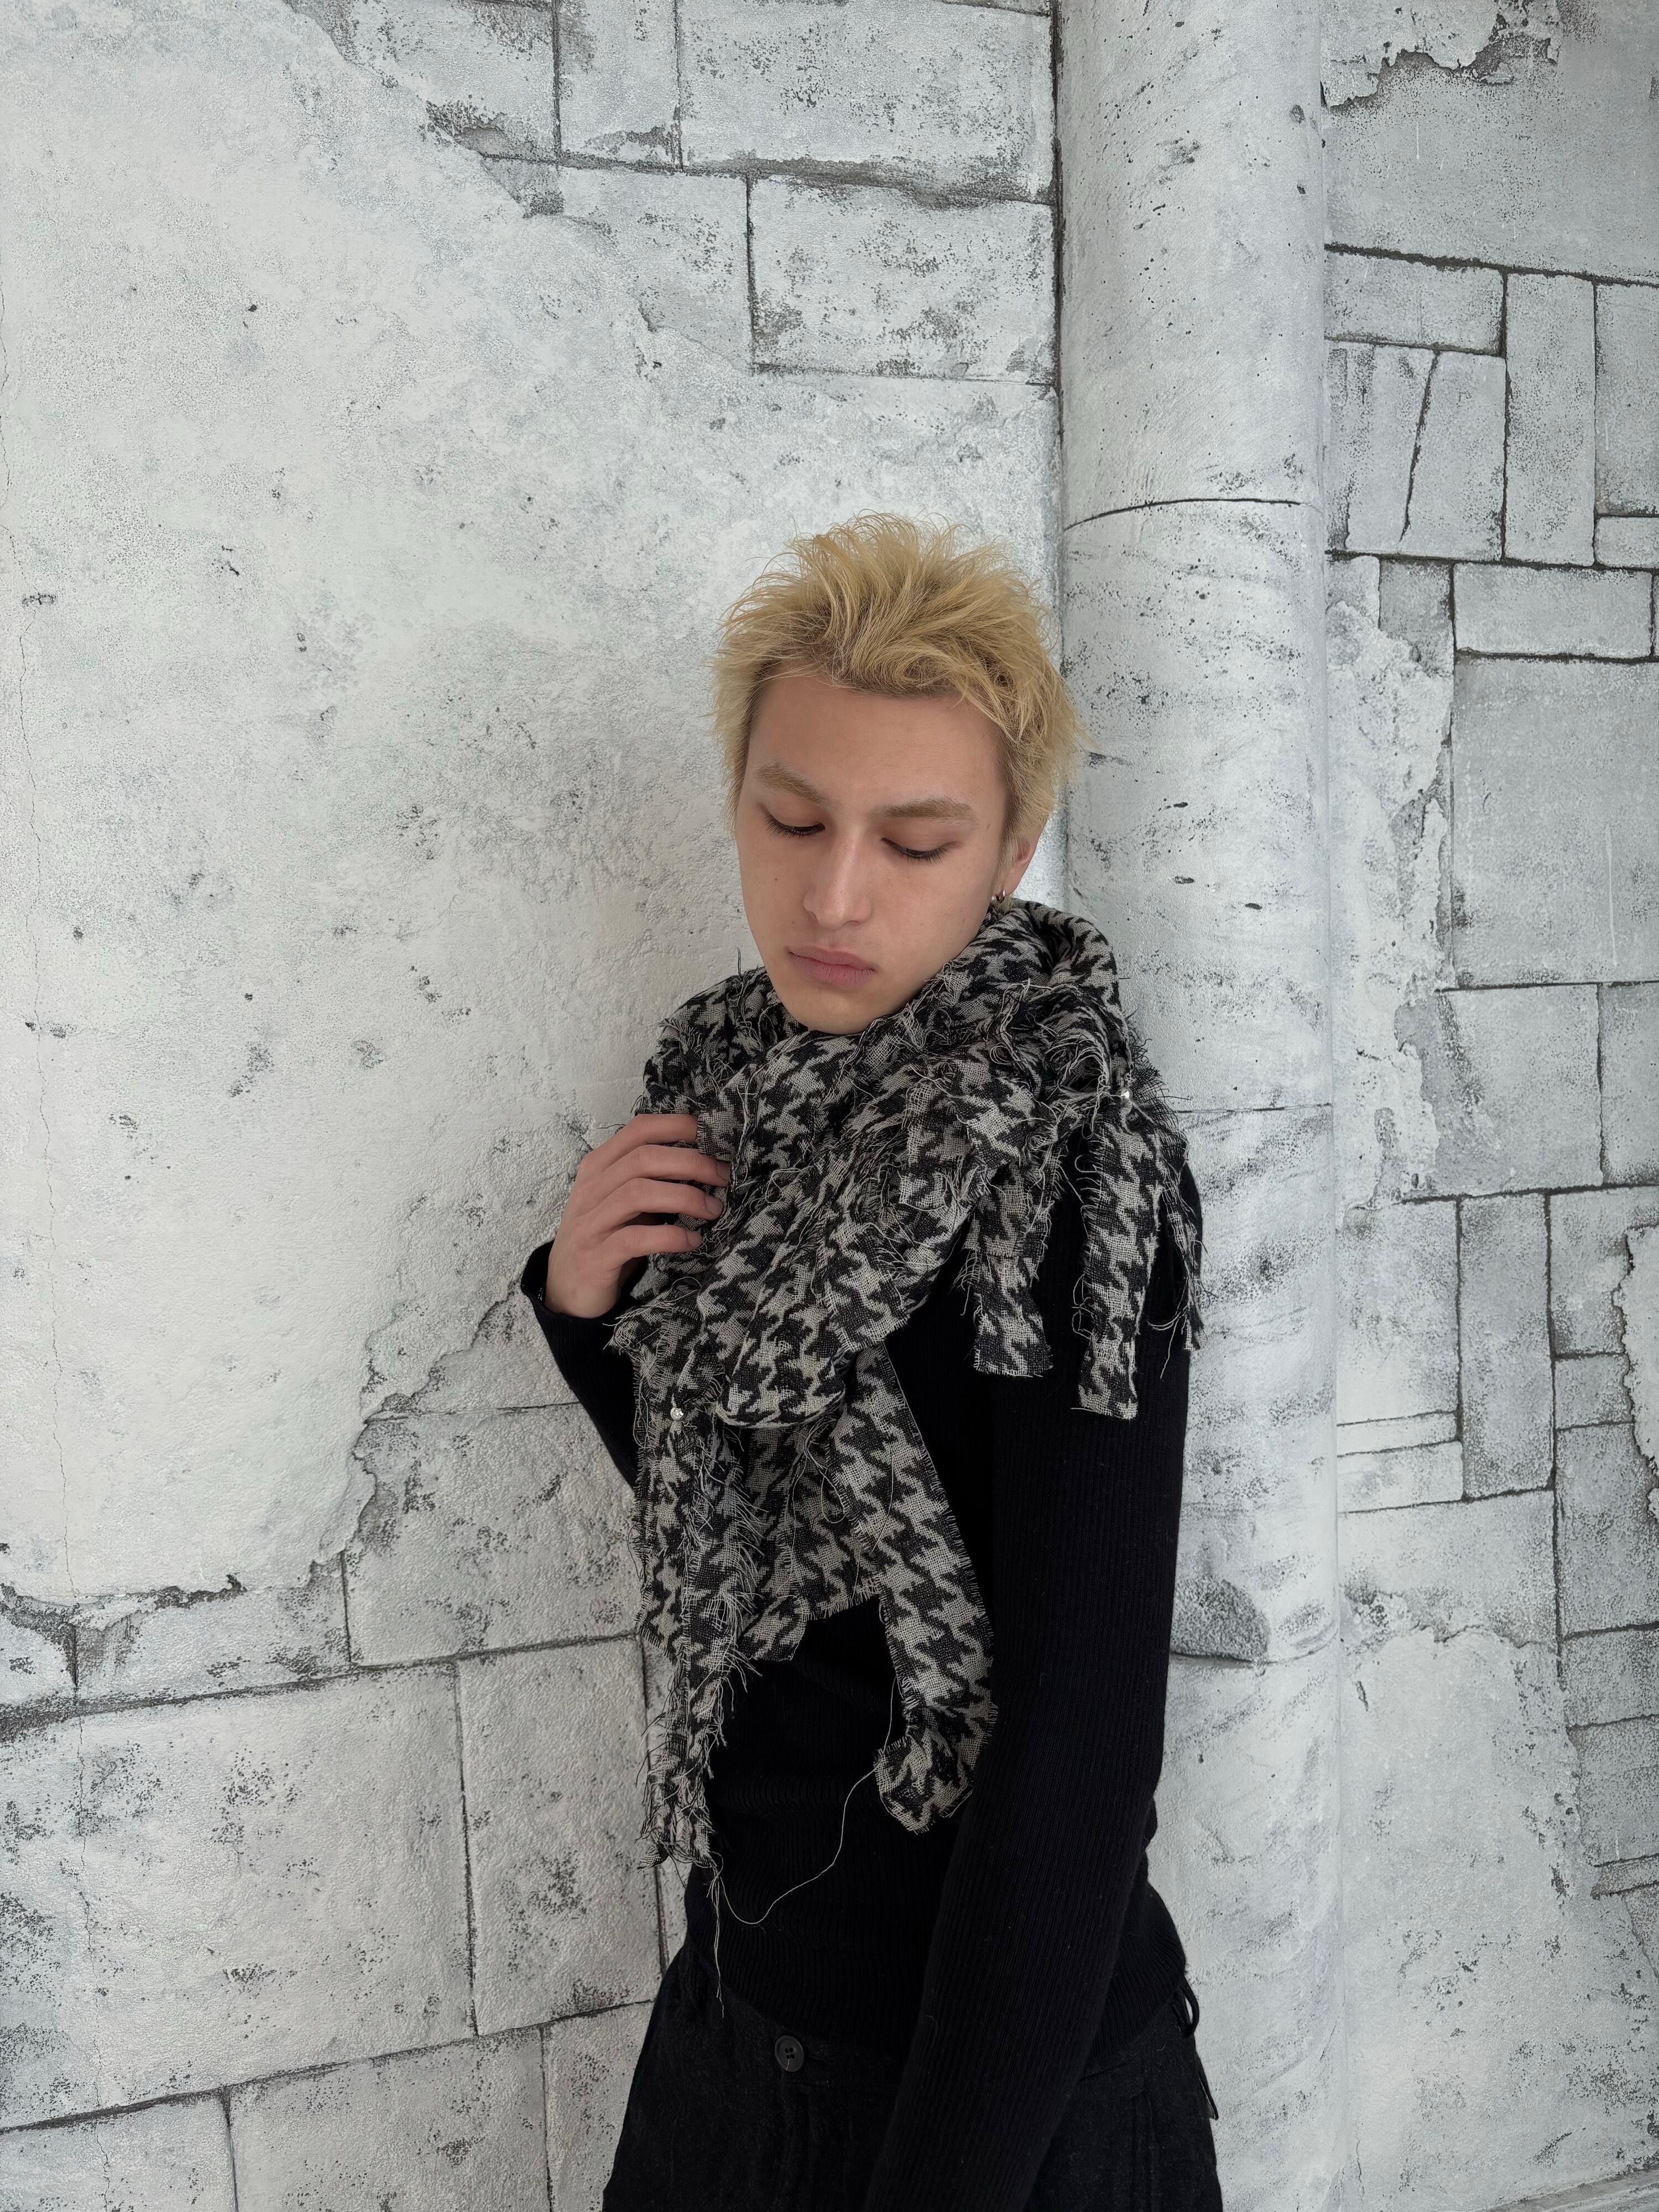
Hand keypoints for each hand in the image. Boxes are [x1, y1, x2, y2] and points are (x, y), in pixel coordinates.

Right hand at [543, 1113, 728, 1317]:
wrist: (567, 1287)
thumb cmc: (606, 1236)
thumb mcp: (624, 1201)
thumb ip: (652, 1178)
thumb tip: (707, 1163)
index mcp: (599, 1166)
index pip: (639, 1129)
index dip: (679, 1126)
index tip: (715, 1137)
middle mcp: (591, 1188)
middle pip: (644, 1158)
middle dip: (692, 1162)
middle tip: (724, 1176)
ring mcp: (590, 1223)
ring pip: (638, 1193)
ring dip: (685, 1197)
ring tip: (713, 1210)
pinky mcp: (595, 1257)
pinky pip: (634, 1239)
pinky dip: (669, 1237)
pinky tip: (692, 1241)